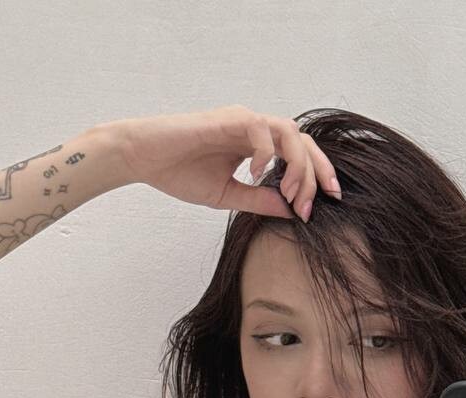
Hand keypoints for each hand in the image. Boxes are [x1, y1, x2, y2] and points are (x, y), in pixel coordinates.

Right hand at [106, 104, 340, 220]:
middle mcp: (255, 129)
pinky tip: (256, 175)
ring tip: (291, 193)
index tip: (319, 208)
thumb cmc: (180, 172)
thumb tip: (292, 212)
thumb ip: (260, 201)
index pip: (298, 155)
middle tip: (321, 202)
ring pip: (289, 132)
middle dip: (318, 172)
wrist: (144, 158)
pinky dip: (267, 154)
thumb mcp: (228, 196)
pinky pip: (261, 129)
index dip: (315, 179)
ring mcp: (242, 120)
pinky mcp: (228, 118)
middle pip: (303, 141)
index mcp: (256, 146)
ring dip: (298, 165)